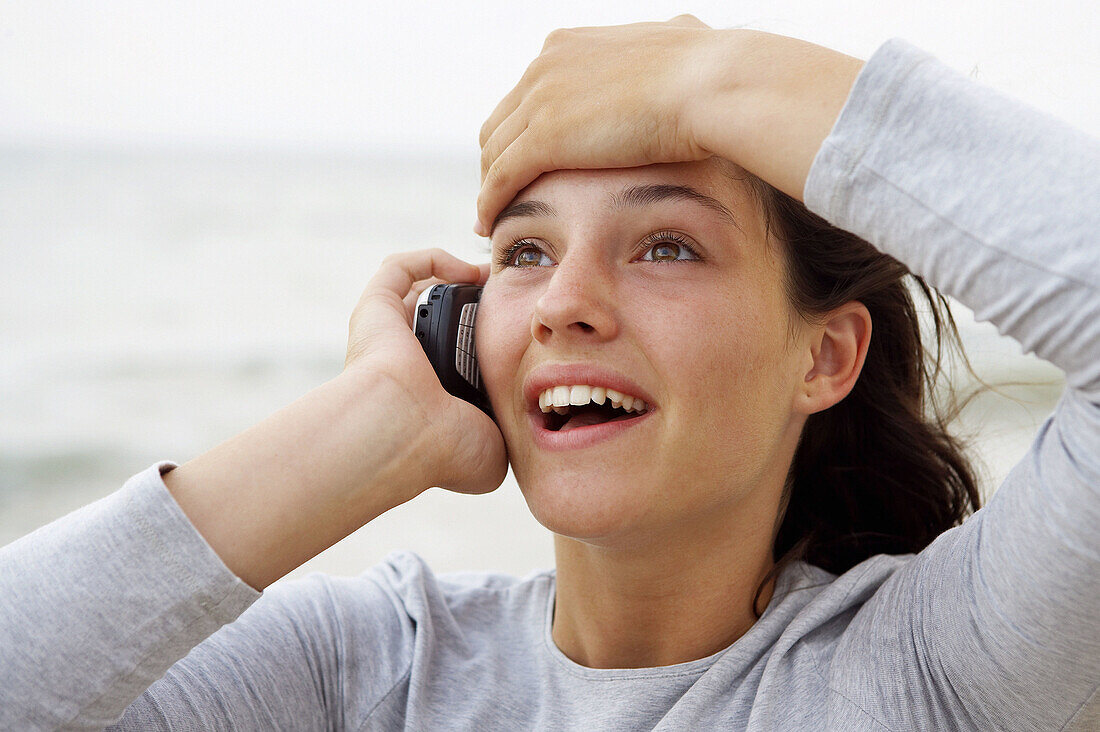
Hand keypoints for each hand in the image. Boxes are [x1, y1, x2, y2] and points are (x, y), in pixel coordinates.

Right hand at [165, 249, 506, 588]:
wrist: (401, 434)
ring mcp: (386, 335)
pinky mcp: (374, 308)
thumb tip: (526, 431)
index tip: (524, 329)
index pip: (459, 356)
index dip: (491, 340)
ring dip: (457, 276)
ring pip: (420, 290)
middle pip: (443, 318)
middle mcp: (405, 363)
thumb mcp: (491, 452)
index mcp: (429, 394)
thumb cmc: (443, 450)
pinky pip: (399, 268)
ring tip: (493, 276)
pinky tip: (468, 270)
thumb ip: (509, 436)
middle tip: (513, 294)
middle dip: (478, 302)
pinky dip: (434, 259)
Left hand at [476, 15, 713, 234]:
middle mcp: (545, 66)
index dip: (521, 133)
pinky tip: (489, 227)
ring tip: (493, 218)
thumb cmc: (712, 69)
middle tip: (505, 196)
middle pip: (501, 123)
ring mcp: (541, 100)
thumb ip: (664, 48)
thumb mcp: (678, 43)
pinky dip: (489, 204)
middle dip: (499, 162)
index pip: (526, 95)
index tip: (527, 163)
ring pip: (494, 153)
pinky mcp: (545, 137)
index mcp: (568, 46)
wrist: (713, 83)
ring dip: (490, 188)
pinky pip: (501, 178)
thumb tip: (682, 37)